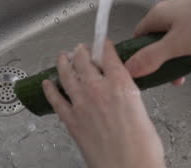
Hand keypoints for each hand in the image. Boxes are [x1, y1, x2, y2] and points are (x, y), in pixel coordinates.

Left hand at [42, 41, 164, 167]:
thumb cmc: (143, 147)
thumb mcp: (142, 110)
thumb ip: (128, 96)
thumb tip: (121, 94)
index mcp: (121, 84)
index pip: (109, 56)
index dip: (105, 46)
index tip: (103, 44)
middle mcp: (98, 89)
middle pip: (84, 61)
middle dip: (81, 51)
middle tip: (80, 48)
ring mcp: (82, 104)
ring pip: (66, 75)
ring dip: (63, 63)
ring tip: (62, 56)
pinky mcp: (71, 120)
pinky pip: (56, 100)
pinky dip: (50, 90)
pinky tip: (47, 83)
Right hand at [125, 0, 190, 80]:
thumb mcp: (175, 44)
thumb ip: (151, 58)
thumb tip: (129, 69)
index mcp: (158, 17)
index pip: (139, 38)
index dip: (141, 57)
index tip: (147, 74)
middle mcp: (173, 18)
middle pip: (165, 50)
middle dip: (177, 67)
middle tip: (181, 79)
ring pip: (188, 53)